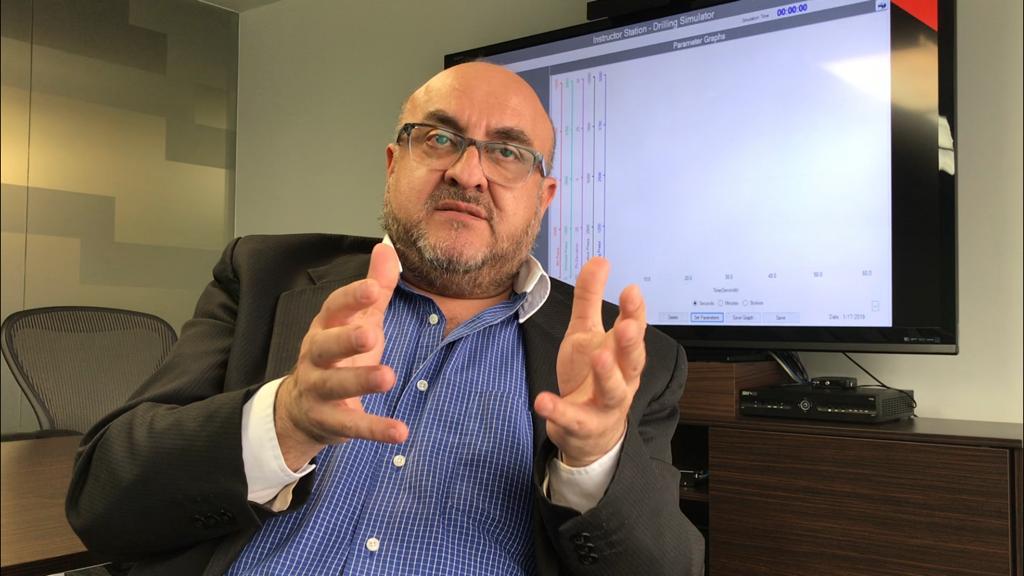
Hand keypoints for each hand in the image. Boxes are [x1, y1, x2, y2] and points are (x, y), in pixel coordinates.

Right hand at [275, 243, 408, 469]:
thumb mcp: (357, 319)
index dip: (351, 298)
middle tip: (371, 334)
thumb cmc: (339, 355)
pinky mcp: (329, 421)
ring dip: (361, 381)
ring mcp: (318, 390)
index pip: (334, 308)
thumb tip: (386, 248)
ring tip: (388, 377)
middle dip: (345, 339)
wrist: (302, 409)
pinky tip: (399, 431)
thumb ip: (375, 287)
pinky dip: (375, 429)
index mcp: (326, 328)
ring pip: (335, 385)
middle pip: (326, 346)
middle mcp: (316, 357)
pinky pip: (352, 425)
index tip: (373, 288)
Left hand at [534, 257, 646, 466]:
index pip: (633, 330)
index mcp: (622, 354)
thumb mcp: (585, 334)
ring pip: (613, 391)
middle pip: (632, 361)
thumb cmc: (590, 376)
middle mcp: (622, 379)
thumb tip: (600, 259)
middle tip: (627, 326)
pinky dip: (558, 411)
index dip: (635, 312)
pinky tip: (543, 401)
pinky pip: (572, 419)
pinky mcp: (582, 425)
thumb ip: (591, 299)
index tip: (631, 290)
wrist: (588, 431)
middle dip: (631, 343)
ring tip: (598, 357)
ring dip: (607, 375)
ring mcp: (604, 405)